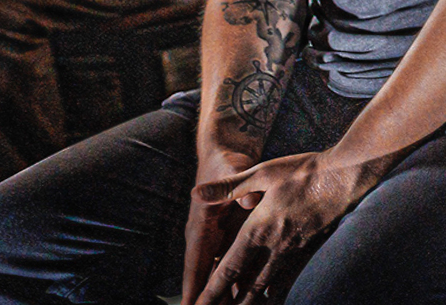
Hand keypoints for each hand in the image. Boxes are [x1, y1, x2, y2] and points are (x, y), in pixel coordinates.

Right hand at [182, 150, 255, 304]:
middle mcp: (206, 237)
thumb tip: (249, 201)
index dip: (195, 287)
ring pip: (220, 273)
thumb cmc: (227, 162)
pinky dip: (239, 279)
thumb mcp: (232, 169)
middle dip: (210, 299)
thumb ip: (237, 185)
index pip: (195, 263)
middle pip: (207, 275)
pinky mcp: (231, 237)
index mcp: (201, 226)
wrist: (227, 155)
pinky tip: (250, 295)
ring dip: (225, 293)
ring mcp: (218, 239)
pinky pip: (234, 262)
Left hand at [188, 150, 387, 303]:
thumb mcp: (263, 173)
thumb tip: (196, 193)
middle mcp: (274, 247)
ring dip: (250, 302)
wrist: (345, 177)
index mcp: (257, 230)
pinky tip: (270, 297)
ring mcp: (293, 251)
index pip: (228, 269)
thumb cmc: (304, 172)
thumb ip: (229, 187)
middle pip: (246, 286)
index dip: (211, 291)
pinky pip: (287, 279)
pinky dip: (274, 293)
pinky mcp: (309, 250)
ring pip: (266, 287)